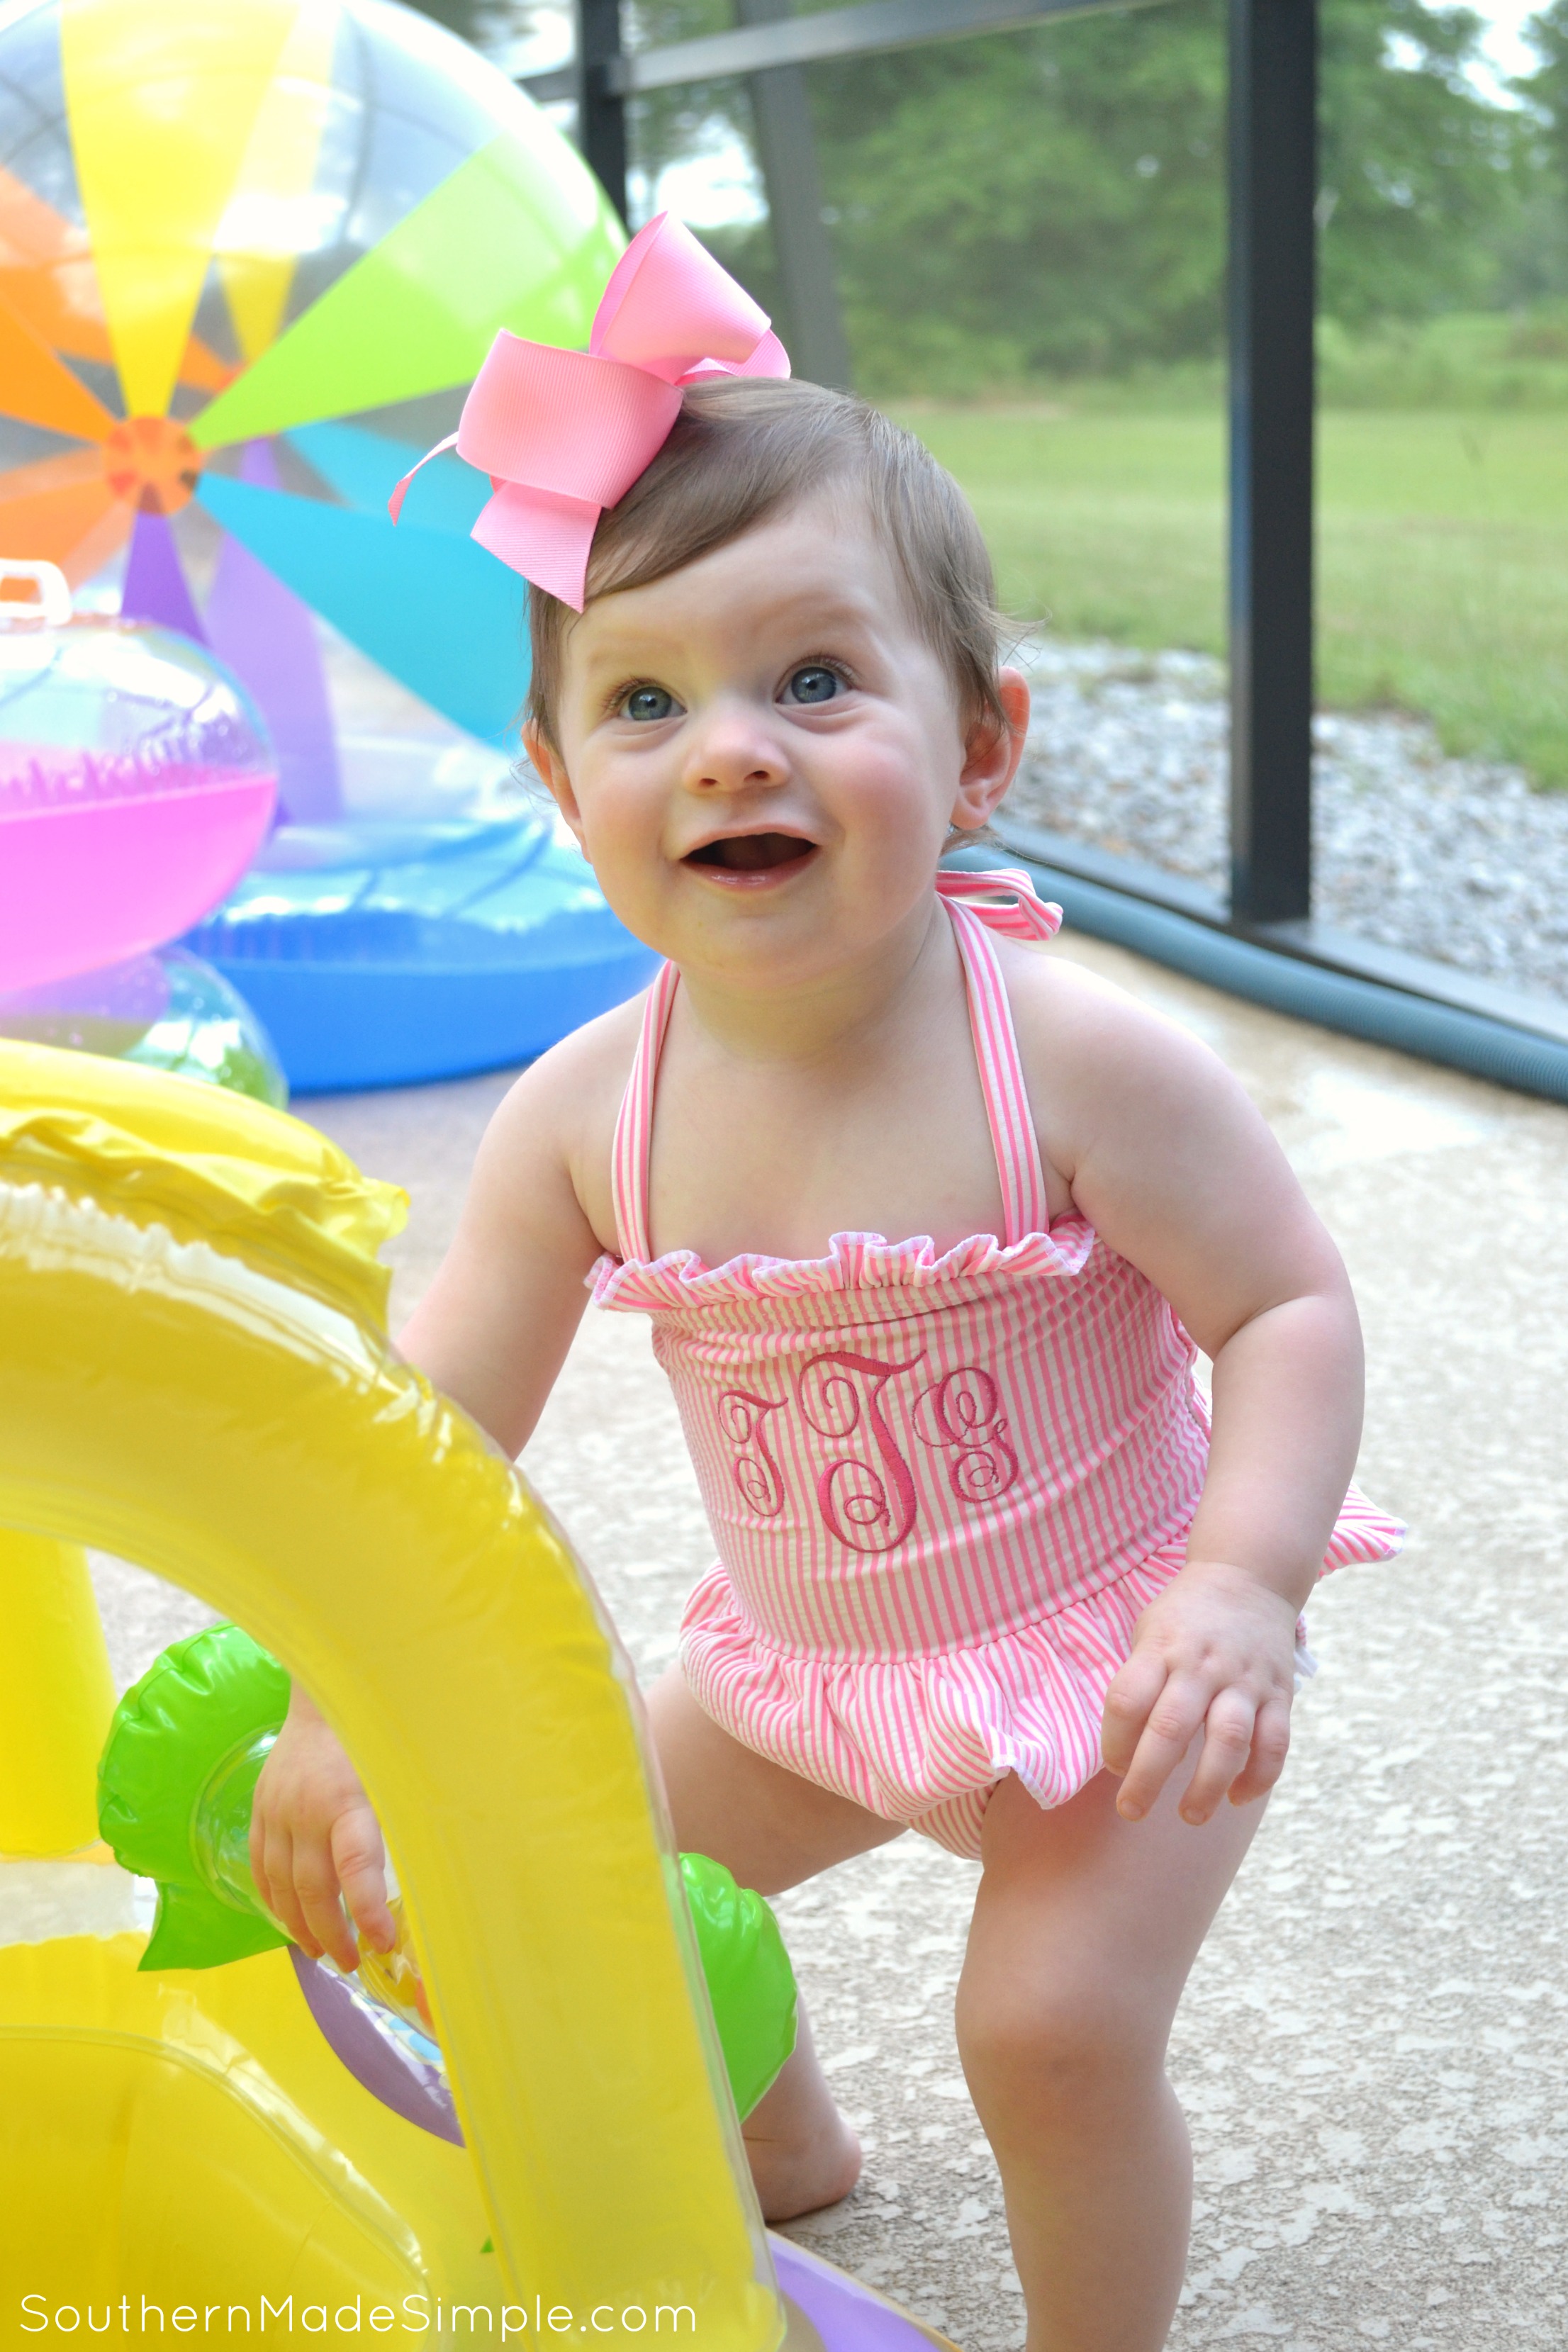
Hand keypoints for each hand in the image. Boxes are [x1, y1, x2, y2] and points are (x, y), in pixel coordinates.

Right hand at [249, 1686, 395, 1969]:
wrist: (324, 1695)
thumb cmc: (375, 1738)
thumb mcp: (399, 1776)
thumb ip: (406, 1821)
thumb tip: (436, 1873)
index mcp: (346, 1799)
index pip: (355, 1867)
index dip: (366, 1912)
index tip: (382, 1944)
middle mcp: (305, 1810)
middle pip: (311, 1888)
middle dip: (331, 1934)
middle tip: (351, 1964)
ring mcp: (276, 1811)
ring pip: (280, 1886)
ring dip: (299, 1926)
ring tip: (320, 1953)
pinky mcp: (259, 1809)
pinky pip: (259, 1867)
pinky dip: (272, 1900)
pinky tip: (288, 1921)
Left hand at [1100, 1559, 1299, 1825]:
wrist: (1248, 1576)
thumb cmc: (1184, 1617)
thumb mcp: (1148, 1633)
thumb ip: (1139, 1684)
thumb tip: (1125, 1751)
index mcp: (1161, 1648)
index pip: (1126, 1700)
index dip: (1113, 1742)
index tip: (1113, 1767)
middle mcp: (1201, 1665)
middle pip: (1171, 1728)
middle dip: (1147, 1778)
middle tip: (1132, 1810)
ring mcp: (1244, 1680)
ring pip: (1228, 1741)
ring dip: (1207, 1786)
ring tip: (1189, 1815)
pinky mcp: (1279, 1693)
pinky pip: (1275, 1743)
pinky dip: (1259, 1777)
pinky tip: (1237, 1798)